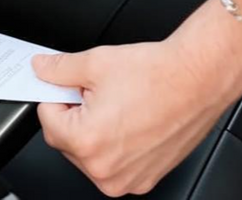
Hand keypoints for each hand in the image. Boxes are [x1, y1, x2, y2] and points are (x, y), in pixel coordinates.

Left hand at [32, 0, 241, 196]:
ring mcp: (127, 179)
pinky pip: (114, 165)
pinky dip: (116, 145)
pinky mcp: (145, 179)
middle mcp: (105, 170)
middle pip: (65, 141)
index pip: (46, 119)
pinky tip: (132, 121)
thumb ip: (58, 69)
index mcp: (87, 142)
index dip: (57, 97)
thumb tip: (41, 69)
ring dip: (94, 132)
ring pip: (89, 155)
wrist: (201, 79)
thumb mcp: (95, 63)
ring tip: (118, 107)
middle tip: (98, 94)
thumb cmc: (158, 73)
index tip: (68, 87)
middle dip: (75, 116)